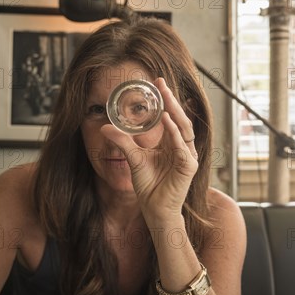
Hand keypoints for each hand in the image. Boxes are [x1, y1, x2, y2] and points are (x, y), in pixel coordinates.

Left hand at [100, 78, 197, 222]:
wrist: (154, 211)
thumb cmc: (149, 186)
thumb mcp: (133, 158)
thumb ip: (123, 141)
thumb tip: (105, 127)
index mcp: (172, 143)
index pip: (171, 117)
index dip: (166, 100)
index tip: (157, 83)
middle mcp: (183, 147)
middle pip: (179, 118)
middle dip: (171, 99)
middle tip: (161, 83)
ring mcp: (188, 156)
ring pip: (184, 128)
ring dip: (174, 111)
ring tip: (165, 96)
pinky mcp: (189, 166)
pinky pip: (182, 146)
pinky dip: (174, 132)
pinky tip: (166, 120)